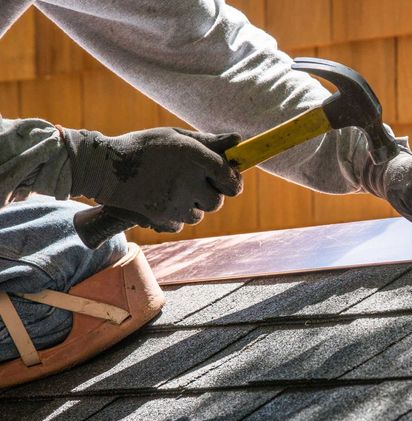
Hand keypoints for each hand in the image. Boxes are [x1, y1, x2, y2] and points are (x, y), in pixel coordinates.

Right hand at [63, 127, 241, 231]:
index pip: (230, 178)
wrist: (103, 167)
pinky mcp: (161, 218)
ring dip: (191, 205)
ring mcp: (175, 203)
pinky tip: (160, 200)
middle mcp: (188, 182)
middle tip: (193, 183)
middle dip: (209, 195)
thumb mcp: (176, 137)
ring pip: (199, 215)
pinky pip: (180, 224)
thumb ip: (209, 142)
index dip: (232, 181)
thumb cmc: (144, 147)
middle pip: (216, 202)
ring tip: (172, 189)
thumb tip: (238, 142)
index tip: (228, 180)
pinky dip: (174, 216)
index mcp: (195, 157)